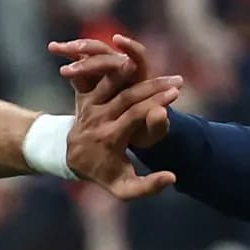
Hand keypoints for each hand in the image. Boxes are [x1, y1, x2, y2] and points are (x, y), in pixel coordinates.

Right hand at [52, 33, 174, 146]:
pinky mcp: (95, 76)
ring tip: (57, 48)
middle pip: (109, 53)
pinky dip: (69, 54)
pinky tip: (54, 49)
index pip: (139, 56)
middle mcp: (127, 70)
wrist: (131, 139)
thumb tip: (160, 112)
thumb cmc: (142, 135)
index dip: (130, 46)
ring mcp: (110, 72)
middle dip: (92, 52)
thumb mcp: (150, 135)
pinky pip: (81, 61)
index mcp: (142, 79)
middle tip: (73, 51)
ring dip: (77, 48)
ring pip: (93, 53)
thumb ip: (157, 125)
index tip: (118, 40)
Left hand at [65, 71, 181, 198]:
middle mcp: (98, 119)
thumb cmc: (105, 174)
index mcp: (108, 138)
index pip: (133, 115)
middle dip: (154, 87)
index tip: (176, 95)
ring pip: (114, 83)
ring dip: (140, 74)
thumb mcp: (124, 188)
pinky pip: (102, 78)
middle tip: (178, 81)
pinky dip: (120, 69)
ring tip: (158, 69)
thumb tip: (172, 178)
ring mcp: (90, 106)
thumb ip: (148, 187)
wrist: (72, 158)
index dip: (155, 103)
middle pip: (127, 96)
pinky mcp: (86, 96)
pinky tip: (139, 61)